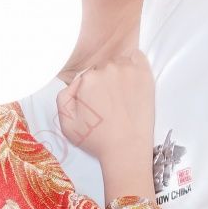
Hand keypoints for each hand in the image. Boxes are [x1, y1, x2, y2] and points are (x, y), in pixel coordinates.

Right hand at [57, 50, 156, 203]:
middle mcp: (106, 69)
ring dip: (118, 76)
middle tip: (109, 105)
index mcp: (87, 78)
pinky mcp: (144, 74)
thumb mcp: (66, 124)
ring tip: (121, 99)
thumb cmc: (98, 140)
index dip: (89, 92)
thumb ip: (63, 98)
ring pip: (118, 64)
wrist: (127, 151)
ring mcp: (127, 70)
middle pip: (102, 69)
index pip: (86, 77)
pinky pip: (137, 58)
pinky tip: (132, 83)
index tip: (96, 106)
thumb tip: (74, 83)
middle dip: (103, 83)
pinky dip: (134, 65)